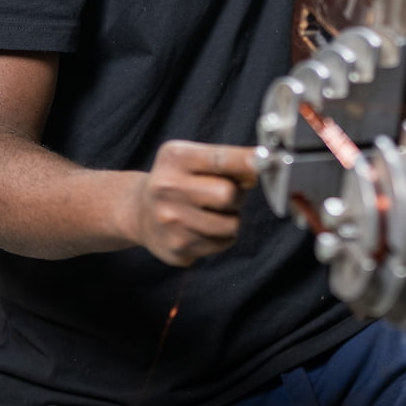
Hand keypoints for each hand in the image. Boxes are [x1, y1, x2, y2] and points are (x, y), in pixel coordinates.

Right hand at [129, 141, 257, 266]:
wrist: (139, 212)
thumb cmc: (178, 181)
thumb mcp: (194, 159)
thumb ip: (227, 161)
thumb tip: (261, 167)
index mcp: (175, 158)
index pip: (219, 158)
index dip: (247, 161)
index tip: (266, 161)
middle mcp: (167, 187)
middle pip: (228, 195)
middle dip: (237, 196)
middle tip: (225, 195)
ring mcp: (170, 221)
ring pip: (230, 224)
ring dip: (231, 219)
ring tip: (212, 212)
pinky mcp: (176, 247)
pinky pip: (222, 243)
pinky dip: (221, 237)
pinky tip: (203, 228)